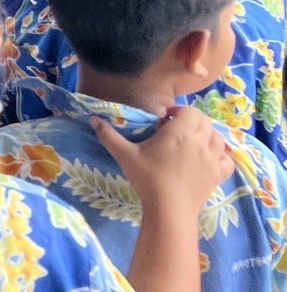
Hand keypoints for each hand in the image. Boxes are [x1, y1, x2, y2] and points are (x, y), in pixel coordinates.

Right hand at [92, 105, 229, 222]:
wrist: (169, 210)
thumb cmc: (148, 178)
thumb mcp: (125, 155)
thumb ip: (109, 135)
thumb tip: (93, 120)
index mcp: (179, 132)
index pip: (190, 111)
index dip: (179, 111)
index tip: (166, 120)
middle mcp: (199, 142)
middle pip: (205, 122)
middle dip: (192, 121)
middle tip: (176, 130)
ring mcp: (212, 159)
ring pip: (217, 138)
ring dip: (207, 135)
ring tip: (192, 143)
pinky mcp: (218, 175)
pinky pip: (227, 159)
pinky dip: (221, 155)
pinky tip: (210, 158)